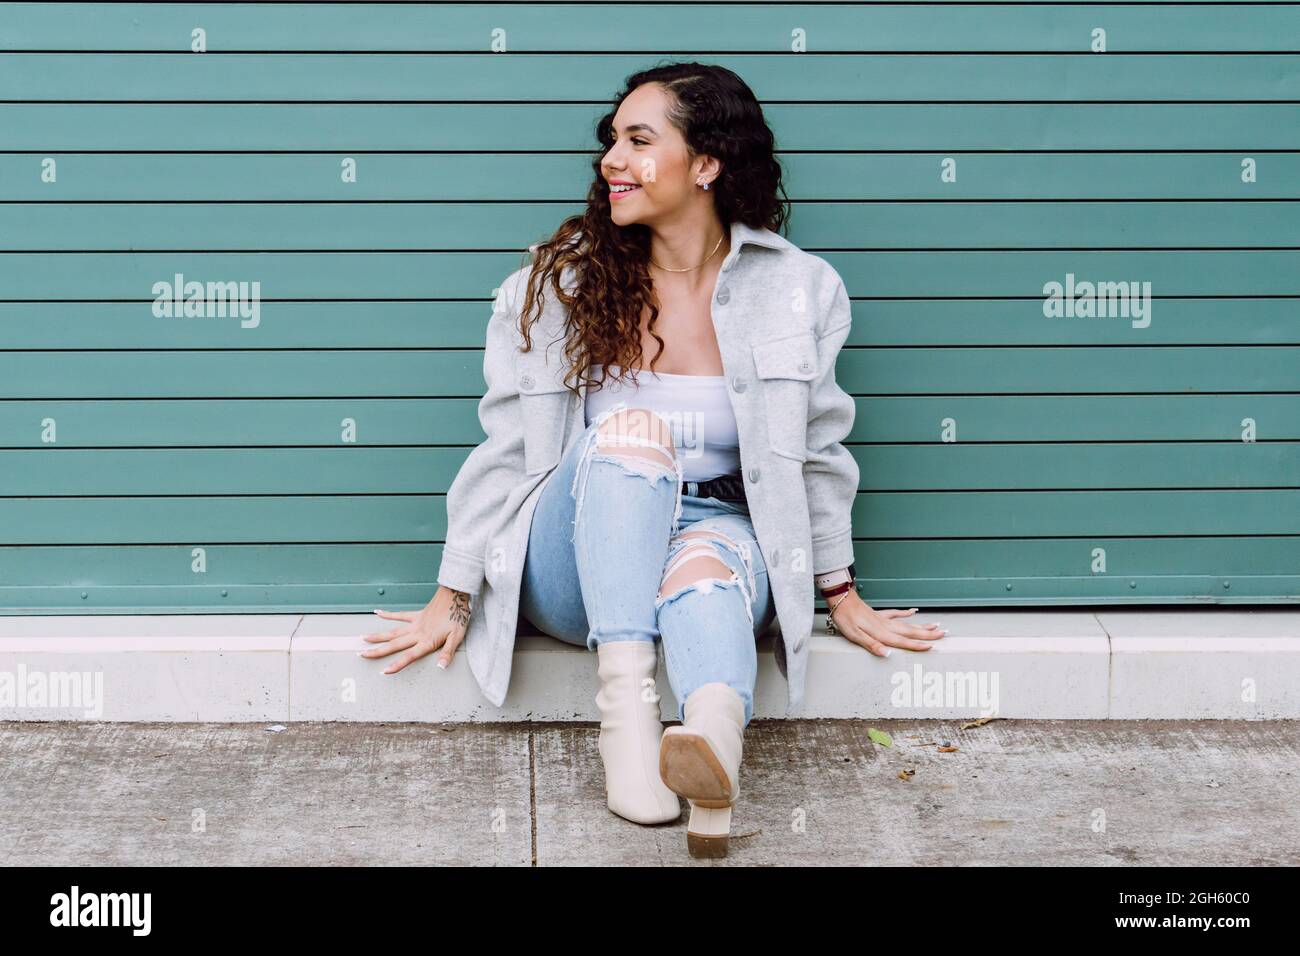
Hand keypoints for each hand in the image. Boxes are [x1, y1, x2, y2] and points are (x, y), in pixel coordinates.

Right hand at [361, 586, 471, 674]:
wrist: (455, 596)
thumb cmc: (457, 617)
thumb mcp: (457, 637)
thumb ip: (448, 653)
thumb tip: (440, 667)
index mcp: (427, 641)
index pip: (409, 656)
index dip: (397, 665)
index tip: (384, 671)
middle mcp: (417, 633)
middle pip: (394, 644)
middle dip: (378, 651)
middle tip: (362, 655)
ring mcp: (415, 623)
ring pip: (393, 631)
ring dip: (378, 636)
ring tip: (364, 638)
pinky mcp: (416, 615)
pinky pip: (400, 615)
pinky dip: (388, 615)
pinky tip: (378, 613)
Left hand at [825, 590, 945, 656]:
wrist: (840, 599)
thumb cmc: (845, 618)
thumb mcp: (855, 635)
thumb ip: (872, 645)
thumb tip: (887, 654)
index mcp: (881, 633)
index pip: (903, 642)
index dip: (918, 646)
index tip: (932, 648)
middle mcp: (886, 626)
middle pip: (911, 631)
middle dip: (928, 634)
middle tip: (944, 634)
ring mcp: (883, 619)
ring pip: (907, 623)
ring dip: (922, 625)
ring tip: (936, 626)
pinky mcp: (879, 614)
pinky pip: (896, 613)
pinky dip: (906, 613)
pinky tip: (914, 611)